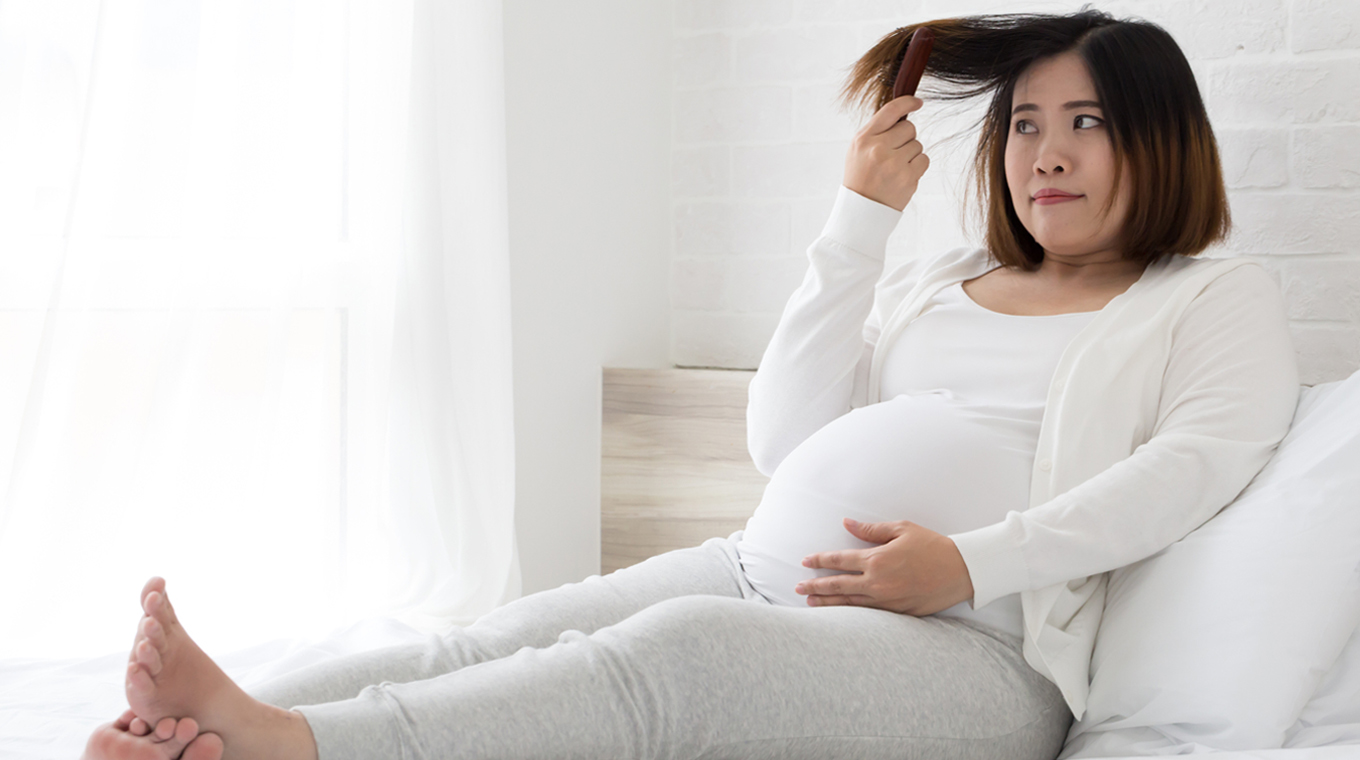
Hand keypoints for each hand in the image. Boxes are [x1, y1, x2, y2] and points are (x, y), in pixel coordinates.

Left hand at [796, 518, 973, 615]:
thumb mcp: (902, 530)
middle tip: (798, 588)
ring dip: (828, 603)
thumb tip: (847, 523)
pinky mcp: (898, 614)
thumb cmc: (933, 546)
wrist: (962, 570)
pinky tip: (841, 614)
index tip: (805, 561)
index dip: (820, 561)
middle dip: (815, 586)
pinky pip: (868, 615)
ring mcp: (887, 601)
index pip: (839, 561)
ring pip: (849, 604)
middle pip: (838, 585)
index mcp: (877, 559)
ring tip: (811, 603)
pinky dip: (851, 614)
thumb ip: (871, 530)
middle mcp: (878, 583)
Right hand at [842, 95, 930, 211]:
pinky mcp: (907, 178)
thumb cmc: (861, 176)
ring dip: (911, 154)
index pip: (891, 111)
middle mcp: (878, 149)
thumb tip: (903, 114)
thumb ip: (877, 131)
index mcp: (864, 139)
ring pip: (917, 145)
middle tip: (894, 153)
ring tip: (895, 168)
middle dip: (906, 137)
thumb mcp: (858, 149)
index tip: (918, 102)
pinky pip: (924, 160)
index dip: (907, 102)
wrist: (861, 210)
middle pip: (909, 128)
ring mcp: (894, 164)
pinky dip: (917, 166)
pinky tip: (903, 174)